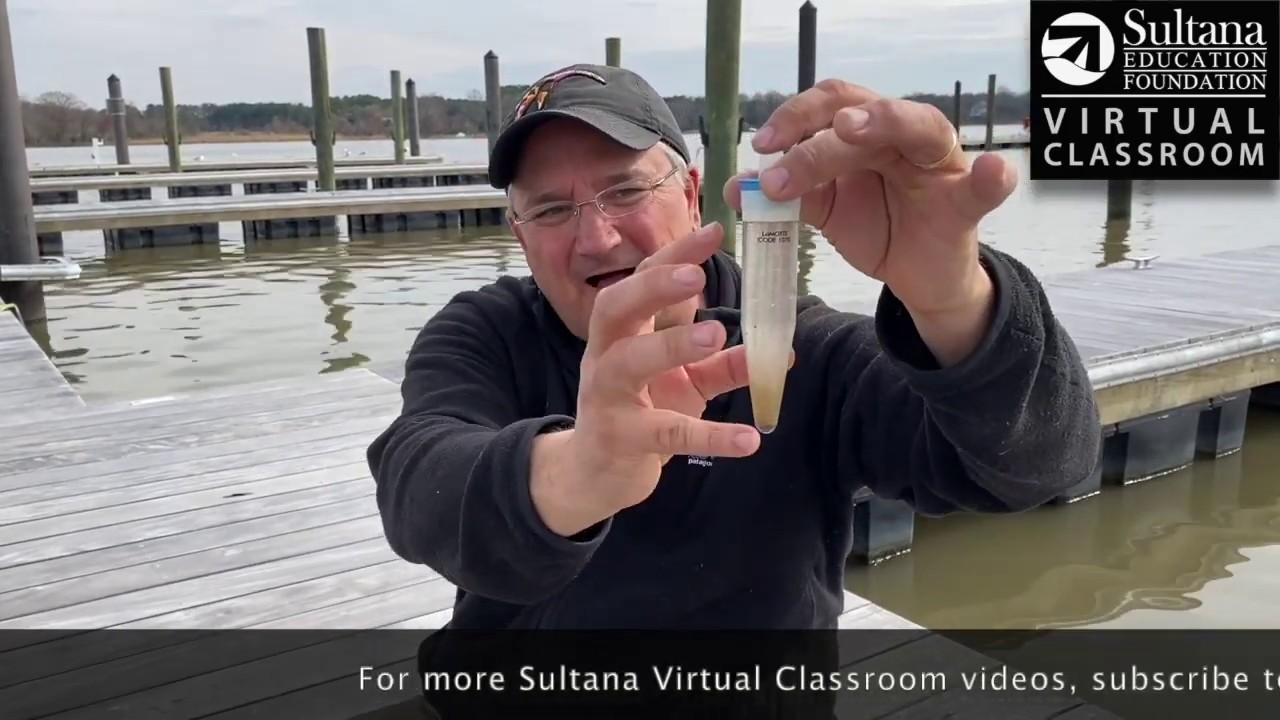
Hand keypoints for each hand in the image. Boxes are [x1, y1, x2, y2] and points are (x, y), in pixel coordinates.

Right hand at [533, 224, 761, 535]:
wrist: (595, 472)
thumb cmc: (642, 411)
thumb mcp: (686, 382)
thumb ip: (725, 362)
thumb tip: (780, 350)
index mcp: (621, 331)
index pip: (641, 279)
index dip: (674, 254)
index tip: (715, 230)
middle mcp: (606, 355)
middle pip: (616, 308)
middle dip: (653, 286)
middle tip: (696, 275)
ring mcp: (607, 397)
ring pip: (631, 363)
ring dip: (672, 345)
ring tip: (718, 334)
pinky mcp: (621, 439)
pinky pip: (666, 433)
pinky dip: (709, 435)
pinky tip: (748, 439)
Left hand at [723, 80, 1015, 361]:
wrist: (916, 277)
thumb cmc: (876, 227)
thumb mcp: (824, 211)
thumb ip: (788, 195)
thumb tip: (736, 185)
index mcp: (866, 134)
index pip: (828, 107)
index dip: (792, 119)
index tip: (760, 147)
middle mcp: (903, 137)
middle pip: (863, 112)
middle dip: (816, 130)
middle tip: (781, 155)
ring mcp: (938, 167)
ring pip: (918, 128)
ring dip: (882, 124)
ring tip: (852, 130)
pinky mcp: (964, 206)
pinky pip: (983, 187)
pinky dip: (991, 177)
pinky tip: (993, 171)